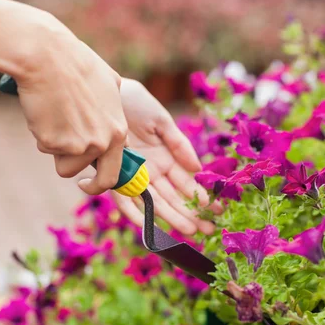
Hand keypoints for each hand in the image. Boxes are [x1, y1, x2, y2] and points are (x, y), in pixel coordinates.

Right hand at [16, 10, 127, 193]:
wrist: (46, 55)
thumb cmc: (74, 62)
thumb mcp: (108, 81)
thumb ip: (113, 104)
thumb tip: (113, 107)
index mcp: (118, 129)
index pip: (118, 166)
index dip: (106, 175)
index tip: (95, 180)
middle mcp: (103, 142)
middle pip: (100, 180)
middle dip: (92, 186)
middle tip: (83, 184)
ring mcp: (79, 145)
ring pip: (65, 165)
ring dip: (58, 149)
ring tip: (54, 117)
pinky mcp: (55, 144)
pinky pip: (46, 148)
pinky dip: (41, 133)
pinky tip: (43, 110)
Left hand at [110, 79, 215, 235]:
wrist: (107, 94)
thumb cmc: (136, 104)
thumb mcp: (162, 122)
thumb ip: (179, 145)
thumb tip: (198, 168)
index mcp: (166, 159)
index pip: (187, 184)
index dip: (201, 196)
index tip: (216, 210)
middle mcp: (152, 172)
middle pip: (174, 198)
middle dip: (191, 214)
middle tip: (208, 229)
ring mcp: (134, 176)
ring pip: (155, 202)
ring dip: (171, 217)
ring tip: (188, 230)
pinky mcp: (115, 176)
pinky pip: (124, 199)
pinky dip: (133, 212)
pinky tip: (147, 225)